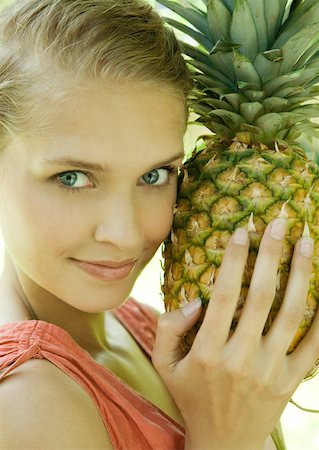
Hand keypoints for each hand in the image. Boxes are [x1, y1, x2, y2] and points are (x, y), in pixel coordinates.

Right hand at [152, 219, 318, 449]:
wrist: (225, 442)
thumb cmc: (192, 395)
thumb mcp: (165, 364)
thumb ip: (168, 328)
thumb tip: (194, 299)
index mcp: (209, 352)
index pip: (224, 296)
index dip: (234, 260)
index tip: (242, 231)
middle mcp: (242, 358)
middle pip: (261, 297)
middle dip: (270, 254)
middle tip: (278, 222)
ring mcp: (271, 370)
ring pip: (292, 314)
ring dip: (301, 274)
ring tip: (306, 241)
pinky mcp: (290, 380)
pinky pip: (314, 345)